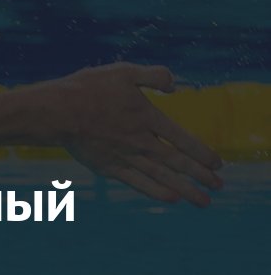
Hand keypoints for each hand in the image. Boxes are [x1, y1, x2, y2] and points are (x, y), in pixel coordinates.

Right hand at [34, 63, 222, 205]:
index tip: (218, 163)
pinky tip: (171, 198)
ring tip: (203, 202)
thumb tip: (174, 86)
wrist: (56, 112)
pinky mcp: (108, 167)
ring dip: (186, 190)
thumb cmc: (88, 89)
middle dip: (201, 176)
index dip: (203, 153)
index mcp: (147, 117)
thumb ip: (154, 76)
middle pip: (177, 162)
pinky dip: (156, 191)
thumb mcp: (124, 72)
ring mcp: (124, 157)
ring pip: (161, 177)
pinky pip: (138, 183)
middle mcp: (140, 141)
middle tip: (219, 187)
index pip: (182, 140)